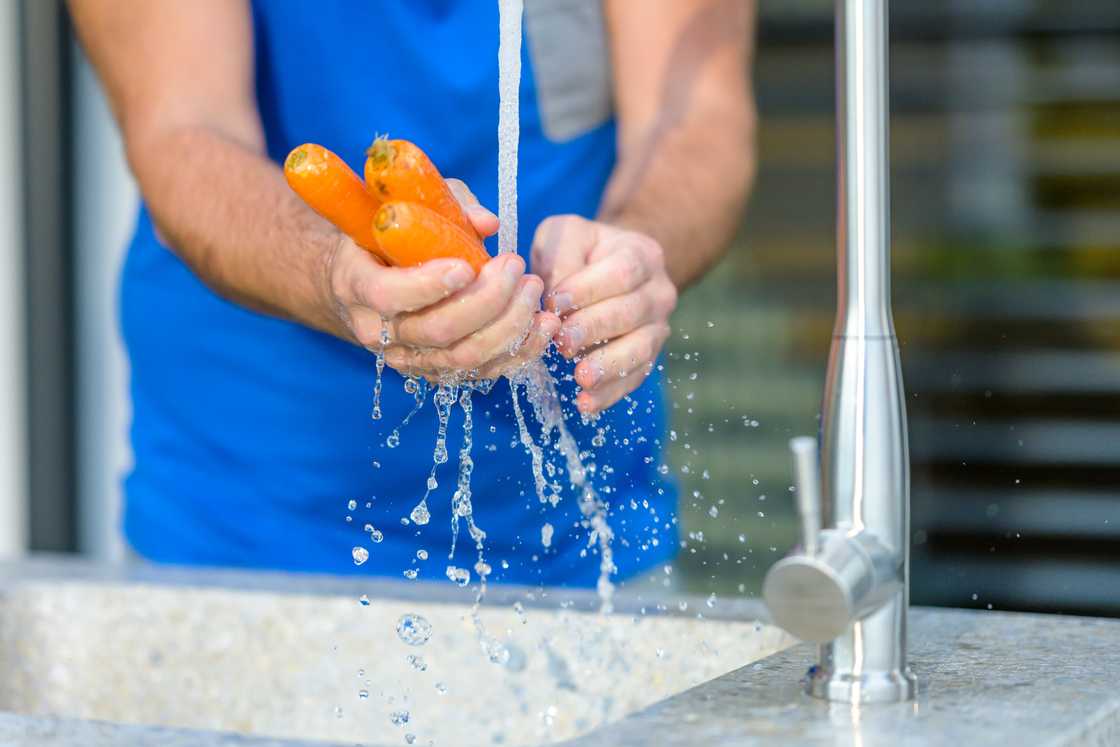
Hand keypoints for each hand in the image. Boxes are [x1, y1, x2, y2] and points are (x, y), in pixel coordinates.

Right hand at [324, 180, 560, 380]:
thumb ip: (447, 207)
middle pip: (439, 331)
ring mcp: (409, 358)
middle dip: (488, 300)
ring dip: (510, 325)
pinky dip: (520, 350)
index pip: (389, 296)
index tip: (468, 265)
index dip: (430, 284)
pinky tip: (542, 322)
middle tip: (516, 266)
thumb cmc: (388, 236)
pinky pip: (484, 372)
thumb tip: (488, 223)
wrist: (364, 281)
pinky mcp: (438, 373)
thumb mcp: (405, 208)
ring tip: (534, 289)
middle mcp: (378, 331)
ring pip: (466, 357)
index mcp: (357, 284)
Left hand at [531, 215, 676, 414]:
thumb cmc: (581, 251)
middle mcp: (658, 291)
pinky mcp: (647, 356)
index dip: (588, 289)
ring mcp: (657, 327)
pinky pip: (634, 377)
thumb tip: (554, 297)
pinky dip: (611, 393)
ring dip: (609, 365)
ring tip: (580, 378)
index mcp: (641, 254)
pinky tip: (586, 404)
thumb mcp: (566, 235)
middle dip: (595, 329)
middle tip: (563, 342)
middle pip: (632, 313)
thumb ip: (560, 255)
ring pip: (640, 348)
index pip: (622, 272)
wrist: (612, 268)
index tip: (554, 302)